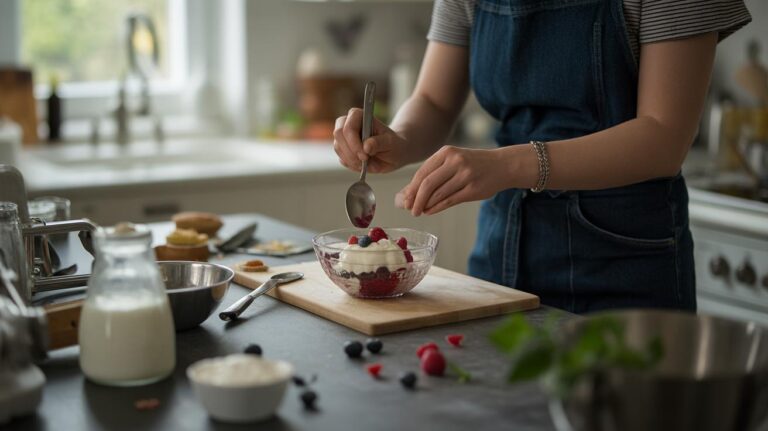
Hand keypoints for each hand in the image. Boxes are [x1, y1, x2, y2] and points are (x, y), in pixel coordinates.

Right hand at [333, 108, 409, 173]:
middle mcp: (348, 123)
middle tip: (365, 160)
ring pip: (338, 148)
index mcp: (359, 116)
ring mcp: (344, 137)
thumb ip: (380, 143)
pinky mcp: (343, 150)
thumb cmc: (393, 144)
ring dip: (353, 160)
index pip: (348, 126)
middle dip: (351, 152)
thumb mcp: (391, 143)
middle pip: (338, 135)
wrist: (393, 153)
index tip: (365, 154)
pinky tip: (365, 164)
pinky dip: (354, 165)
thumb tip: (366, 146)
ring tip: (370, 163)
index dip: (353, 142)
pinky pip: (342, 159)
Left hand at [397, 146, 511, 215]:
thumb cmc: (473, 164)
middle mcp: (456, 161)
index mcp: (447, 152)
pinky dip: (437, 208)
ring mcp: (465, 175)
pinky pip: (450, 201)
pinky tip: (430, 211)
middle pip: (428, 184)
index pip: (422, 172)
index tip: (404, 200)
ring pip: (438, 194)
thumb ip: (433, 173)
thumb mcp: (453, 161)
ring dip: (426, 205)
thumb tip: (408, 193)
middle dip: (416, 199)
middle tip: (410, 210)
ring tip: (420, 211)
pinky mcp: (473, 189)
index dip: (411, 188)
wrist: (502, 165)